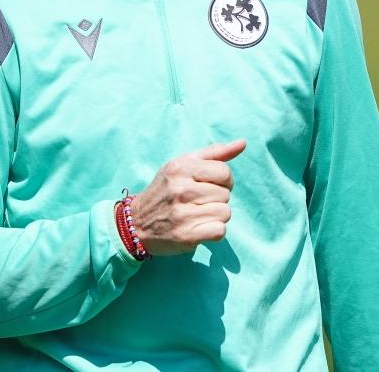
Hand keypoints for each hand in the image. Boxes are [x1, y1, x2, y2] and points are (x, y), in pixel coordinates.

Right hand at [128, 139, 245, 255]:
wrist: (136, 223)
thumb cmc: (165, 191)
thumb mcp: (183, 165)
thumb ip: (214, 153)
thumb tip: (243, 143)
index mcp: (181, 167)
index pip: (224, 172)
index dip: (223, 181)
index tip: (210, 186)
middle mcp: (180, 189)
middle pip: (226, 194)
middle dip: (217, 199)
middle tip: (198, 202)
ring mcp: (182, 213)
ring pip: (225, 213)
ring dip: (216, 216)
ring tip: (198, 215)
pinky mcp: (185, 235)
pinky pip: (219, 231)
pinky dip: (213, 232)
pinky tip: (199, 228)